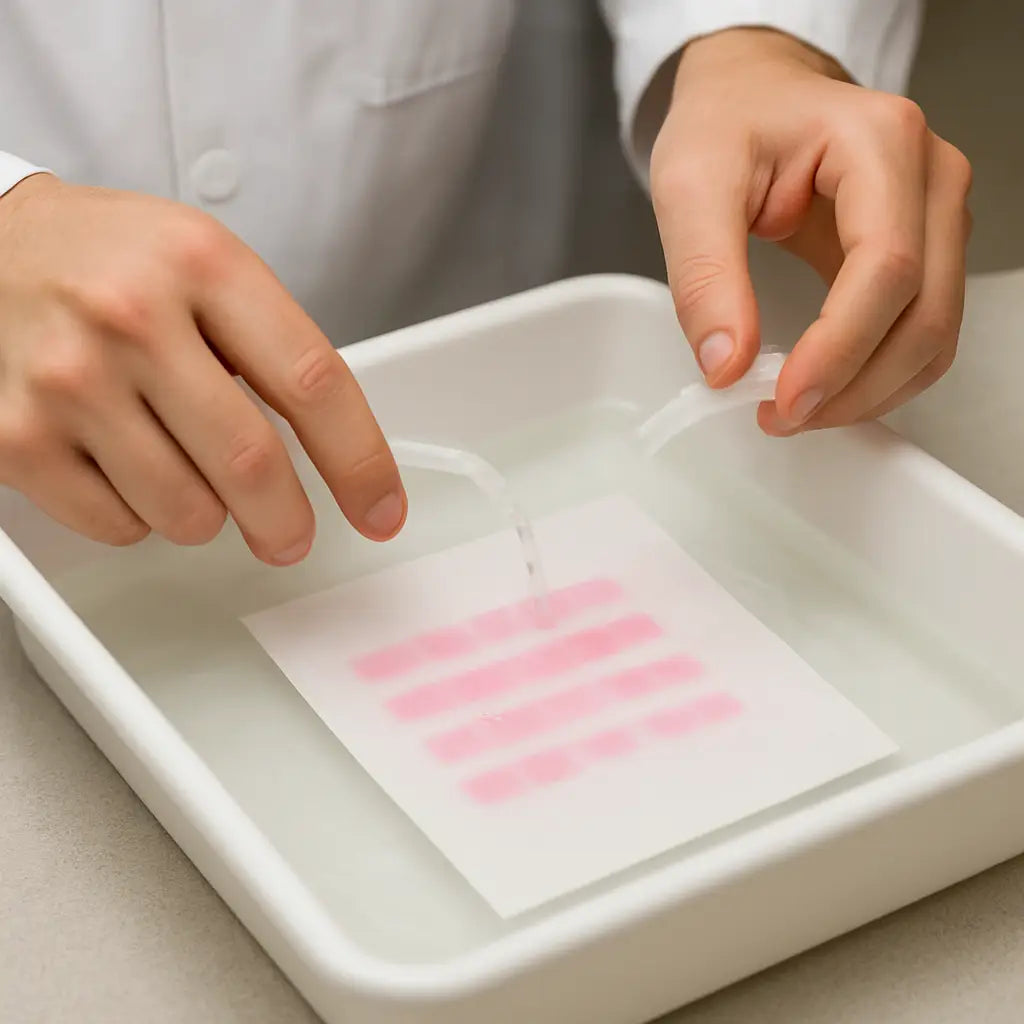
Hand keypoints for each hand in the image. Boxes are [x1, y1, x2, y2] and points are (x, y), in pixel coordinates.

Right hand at [0, 174, 405, 561]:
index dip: (360, 461)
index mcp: (201, 264)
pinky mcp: (15, 437)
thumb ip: (270, 346)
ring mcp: (67, 381)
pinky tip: (124, 464)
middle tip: (290, 533)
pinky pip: (119, 525)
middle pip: (251, 463)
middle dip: (286, 521)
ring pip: (185, 512)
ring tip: (183, 464)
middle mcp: (131, 318)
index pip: (313, 382)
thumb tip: (336, 452)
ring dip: (207, 513)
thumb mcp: (207, 265)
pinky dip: (140, 516)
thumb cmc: (112, 261)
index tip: (381, 508)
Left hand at [650, 28, 971, 433]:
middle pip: (924, 312)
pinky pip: (922, 330)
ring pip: (935, 333)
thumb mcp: (690, 186)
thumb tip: (726, 366)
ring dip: (872, 391)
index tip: (783, 402)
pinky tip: (826, 389)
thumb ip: (704, 276)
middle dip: (854, 385)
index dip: (838, 350)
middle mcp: (930, 177)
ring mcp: (936, 214)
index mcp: (880, 143)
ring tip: (796, 410)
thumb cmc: (725, 122)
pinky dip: (880, 375)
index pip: (885, 268)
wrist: (751, 94)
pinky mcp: (925, 248)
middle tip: (781, 417)